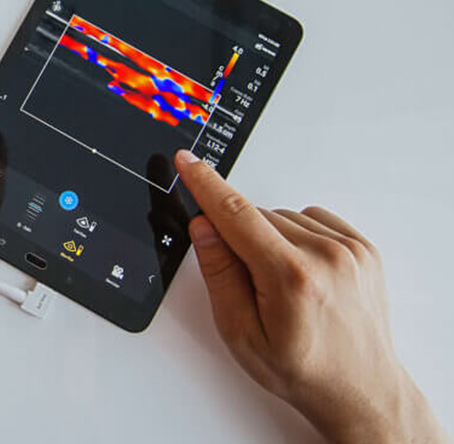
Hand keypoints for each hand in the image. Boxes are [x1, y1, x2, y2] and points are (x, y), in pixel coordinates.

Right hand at [174, 150, 448, 443]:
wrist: (359, 388)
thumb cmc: (302, 369)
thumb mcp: (240, 332)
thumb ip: (219, 273)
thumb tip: (204, 227)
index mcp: (291, 277)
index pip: (236, 215)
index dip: (206, 185)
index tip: (188, 162)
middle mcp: (326, 256)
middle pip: (257, 218)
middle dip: (240, 240)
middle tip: (250, 285)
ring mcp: (350, 250)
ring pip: (283, 217)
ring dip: (270, 239)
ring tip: (280, 285)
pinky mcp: (363, 247)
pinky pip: (313, 219)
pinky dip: (297, 237)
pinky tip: (299, 270)